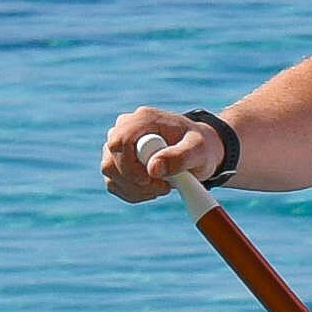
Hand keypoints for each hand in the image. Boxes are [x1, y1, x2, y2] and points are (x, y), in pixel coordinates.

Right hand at [94, 104, 235, 204]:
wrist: (199, 152)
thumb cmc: (201, 147)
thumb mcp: (199, 151)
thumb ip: (179, 157)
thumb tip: (153, 168)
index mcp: (144, 119)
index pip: (119, 142)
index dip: (130, 166)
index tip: (152, 179)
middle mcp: (126, 128)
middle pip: (110, 161)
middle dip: (135, 181)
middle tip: (163, 187)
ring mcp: (119, 145)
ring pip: (110, 174)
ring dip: (136, 189)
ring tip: (162, 187)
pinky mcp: (117, 161)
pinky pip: (113, 183)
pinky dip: (132, 193)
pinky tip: (153, 188)